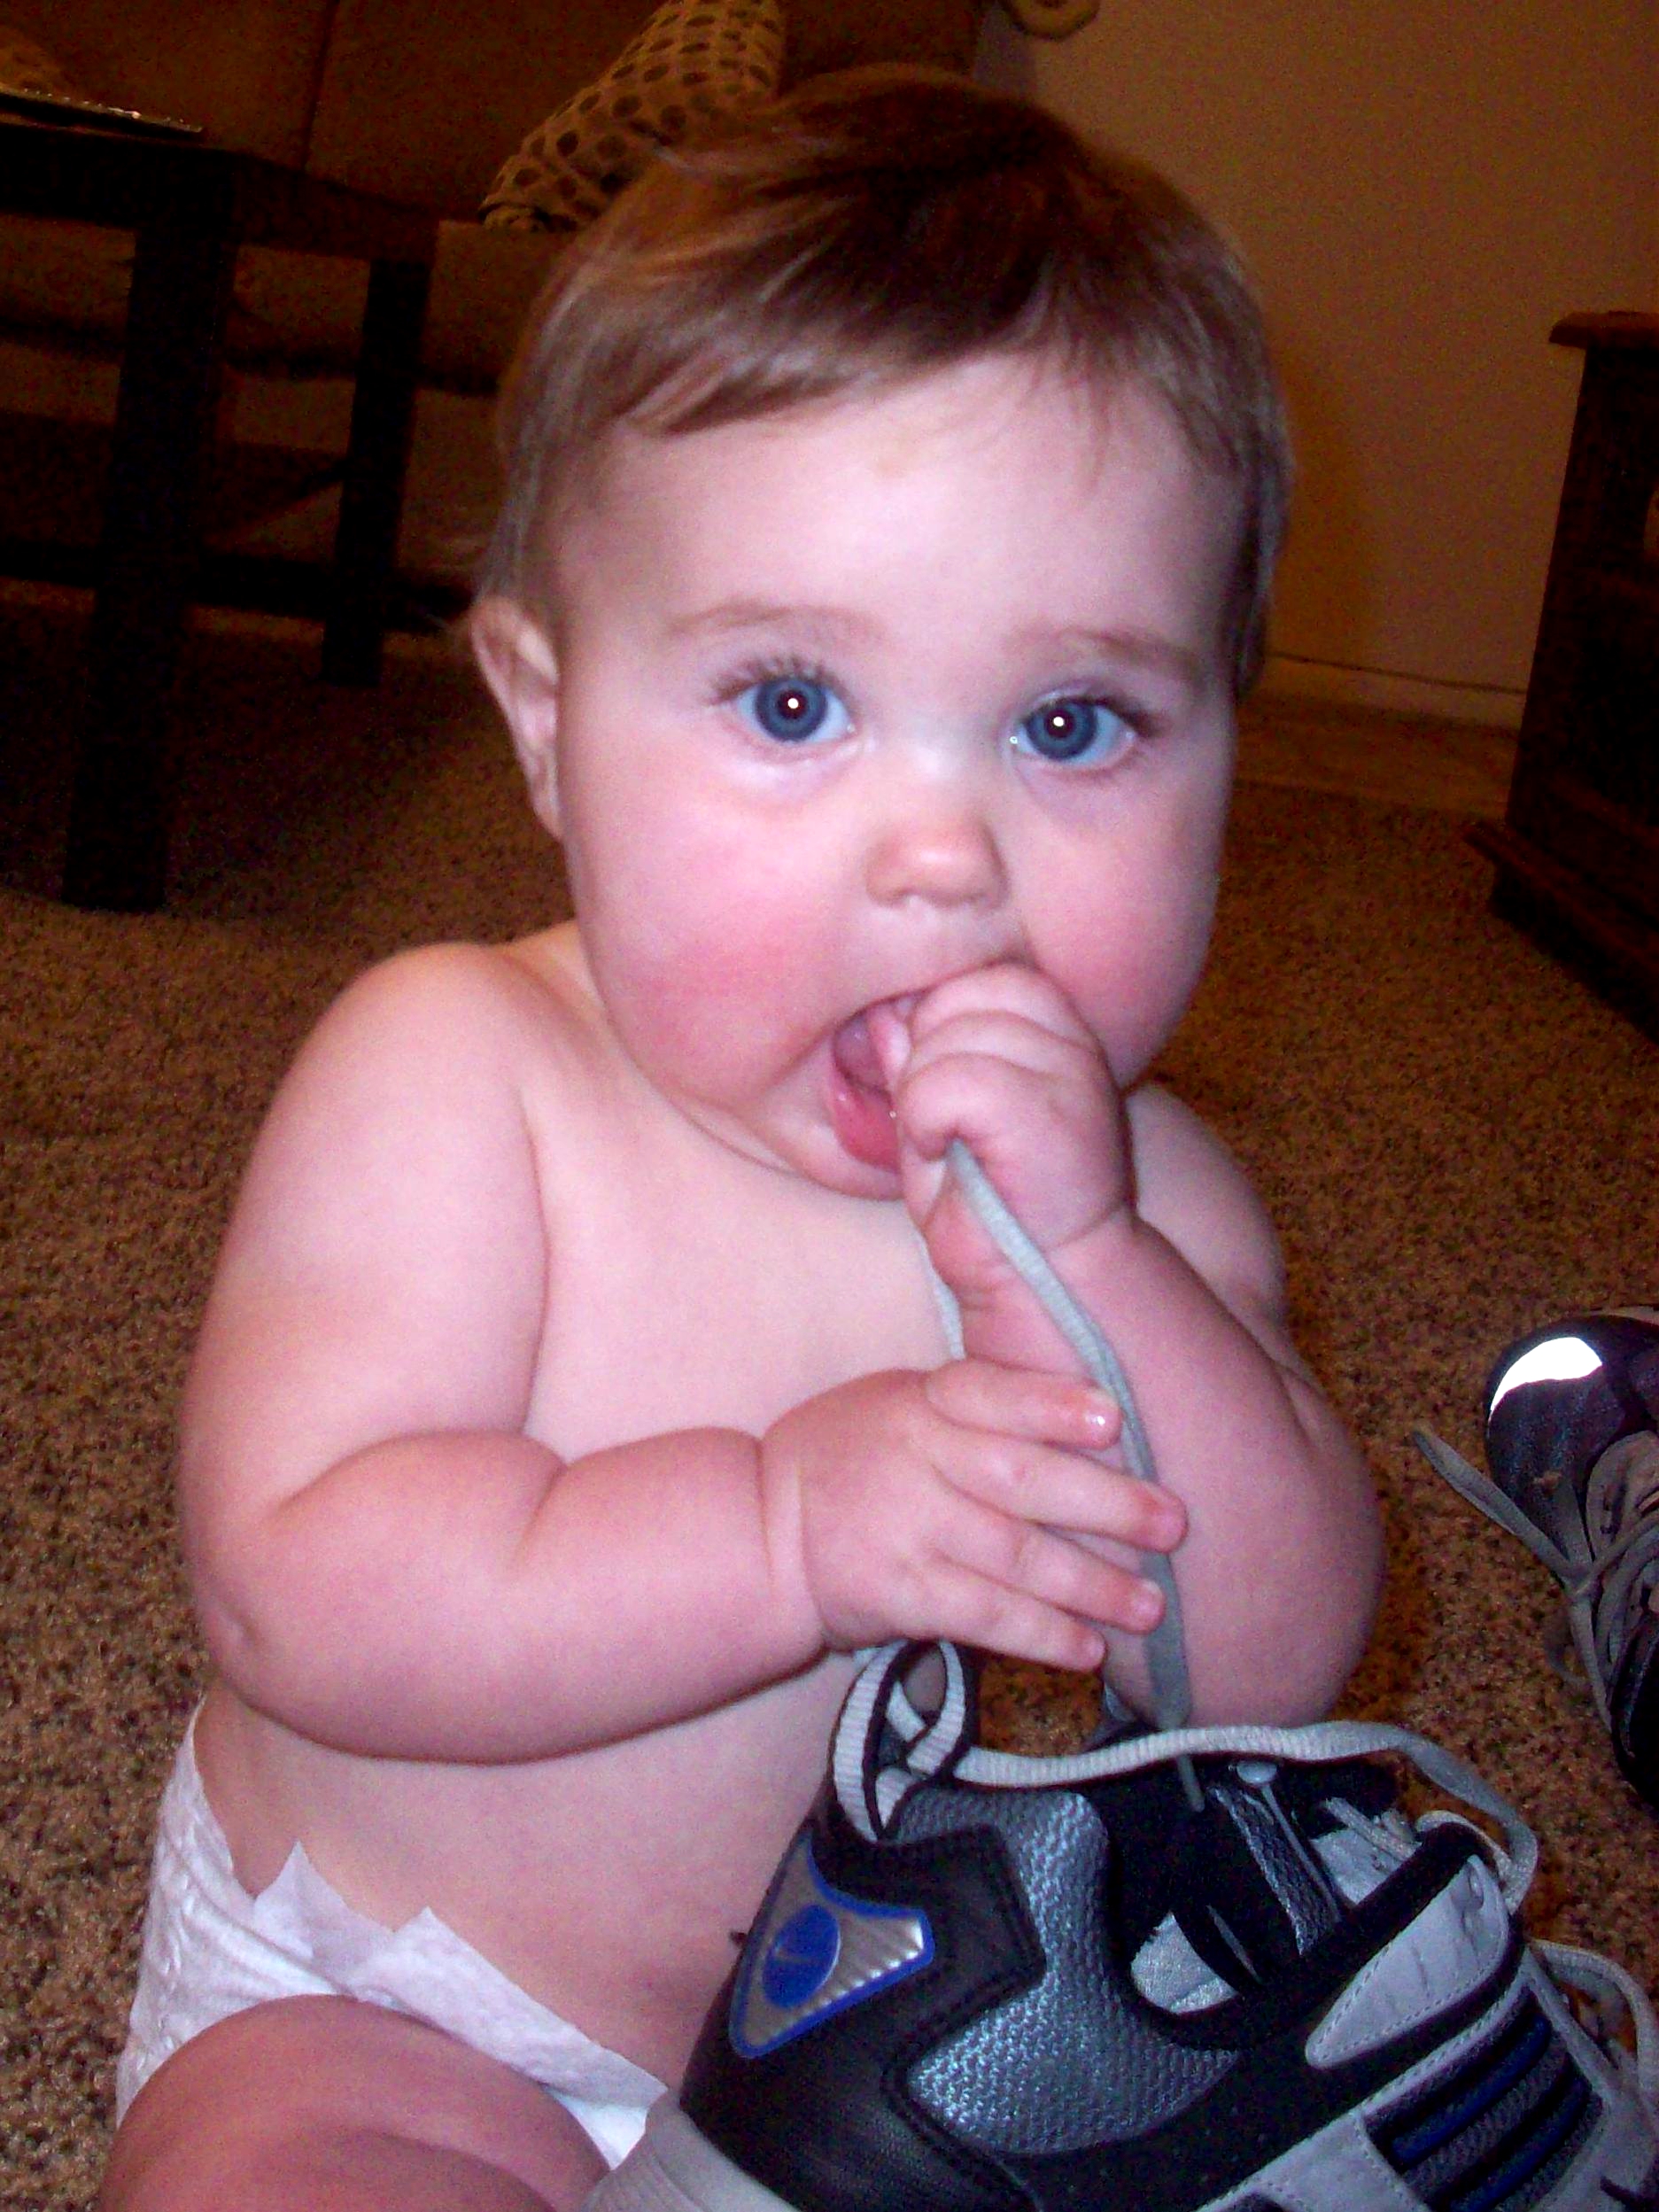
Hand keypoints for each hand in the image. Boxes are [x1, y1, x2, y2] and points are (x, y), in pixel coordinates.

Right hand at [759, 1361, 1183, 1673]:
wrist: (763, 1533)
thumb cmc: (853, 1458)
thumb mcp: (899, 1403)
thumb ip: (977, 1405)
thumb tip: (1094, 1416)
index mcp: (921, 1401)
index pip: (992, 1393)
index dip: (1053, 1406)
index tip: (1115, 1420)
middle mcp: (915, 1459)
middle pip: (1021, 1479)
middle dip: (1106, 1504)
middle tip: (1173, 1524)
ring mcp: (906, 1529)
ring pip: (1013, 1556)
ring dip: (1091, 1585)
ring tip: (1150, 1605)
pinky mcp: (898, 1594)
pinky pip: (982, 1616)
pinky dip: (1040, 1634)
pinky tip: (1088, 1650)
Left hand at [876, 965, 1131, 1313]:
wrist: (1049, 1289)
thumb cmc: (991, 1209)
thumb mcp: (939, 1121)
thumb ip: (915, 1059)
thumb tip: (882, 1009)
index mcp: (1058, 1028)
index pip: (972, 978)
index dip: (936, 1033)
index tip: (951, 1105)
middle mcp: (1074, 1039)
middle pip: (953, 995)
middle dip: (926, 1060)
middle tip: (947, 1129)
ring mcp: (1068, 1071)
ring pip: (943, 1038)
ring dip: (922, 1099)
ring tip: (952, 1148)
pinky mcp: (1047, 1112)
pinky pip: (943, 1081)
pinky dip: (924, 1123)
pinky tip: (946, 1158)